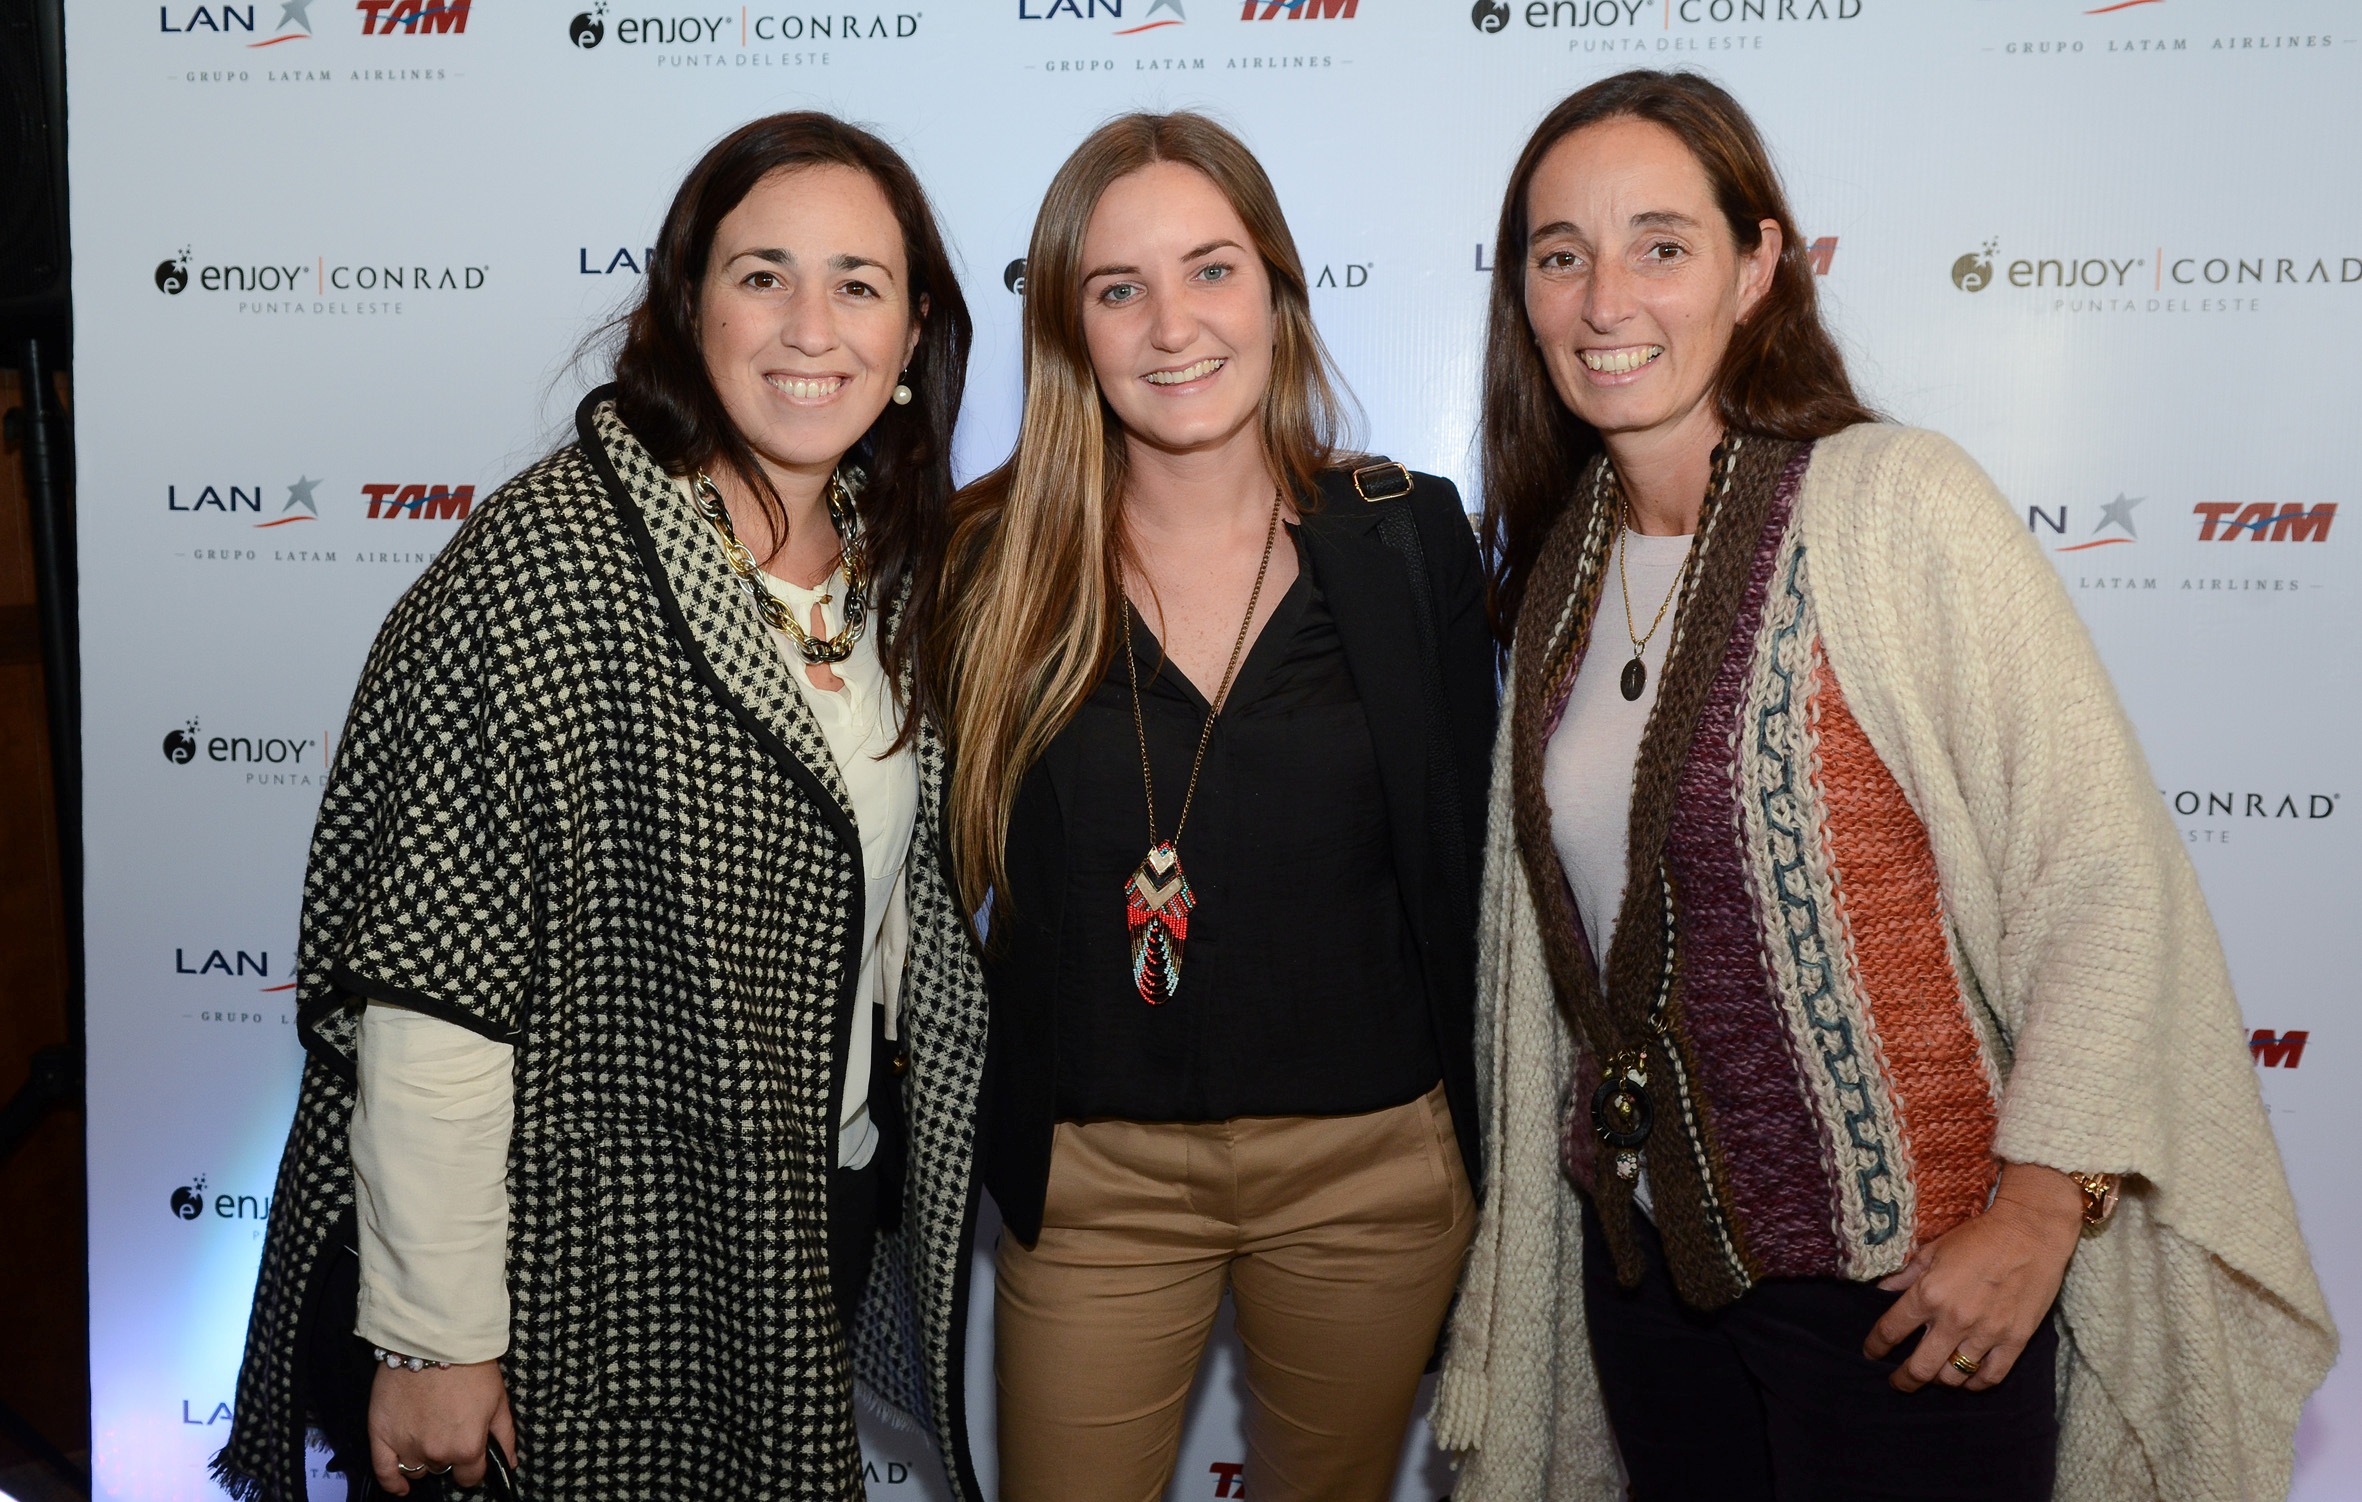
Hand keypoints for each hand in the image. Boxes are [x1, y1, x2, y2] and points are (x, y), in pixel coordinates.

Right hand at [367, 1358, 515, 1493]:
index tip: (473, 1454)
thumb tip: (510, 1463)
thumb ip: (504, 1437)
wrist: (435, 1339)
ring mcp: (406, 1446)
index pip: (471, 1477)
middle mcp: (436, 1453)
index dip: (474, 1466)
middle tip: (450, 1428)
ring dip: (424, 1457)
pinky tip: (400, 1486)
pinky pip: (384, 1471)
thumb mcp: (499, 1400)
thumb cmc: (471, 1367)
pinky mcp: (381, 1434)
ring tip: (429, 1433)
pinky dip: (392, 1482)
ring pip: (417, 1467)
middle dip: (449, 1454)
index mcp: (467, 1447)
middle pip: (443, 1468)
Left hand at [1864, 1161, 2083, 1391]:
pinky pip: (1990, 1377)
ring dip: (1939, 1380)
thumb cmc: (1978, 1238)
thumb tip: (1879, 1293)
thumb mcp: (1933, 1250)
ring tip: (1933, 1375)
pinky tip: (1966, 1379)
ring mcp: (1986, 1333)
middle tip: (1897, 1382)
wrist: (2030, 1233)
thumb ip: (1905, 1276)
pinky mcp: (2015, 1341)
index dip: (1875, 1346)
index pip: (1891, 1331)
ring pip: (1954, 1377)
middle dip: (1903, 1380)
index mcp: (1929, 1293)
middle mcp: (1955, 1319)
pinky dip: (1974, 1384)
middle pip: (1920, 1368)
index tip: (1871, 1352)